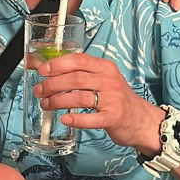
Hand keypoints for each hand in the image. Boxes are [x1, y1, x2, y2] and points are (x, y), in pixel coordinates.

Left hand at [33, 52, 162, 155]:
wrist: (140, 119)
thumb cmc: (116, 98)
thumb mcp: (103, 79)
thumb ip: (82, 73)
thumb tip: (50, 70)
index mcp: (105, 67)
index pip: (79, 60)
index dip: (58, 64)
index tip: (42, 70)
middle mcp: (110, 81)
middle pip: (76, 79)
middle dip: (52, 85)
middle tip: (39, 91)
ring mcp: (113, 100)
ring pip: (80, 98)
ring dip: (58, 101)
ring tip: (46, 104)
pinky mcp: (113, 118)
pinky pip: (91, 119)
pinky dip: (76, 119)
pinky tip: (64, 119)